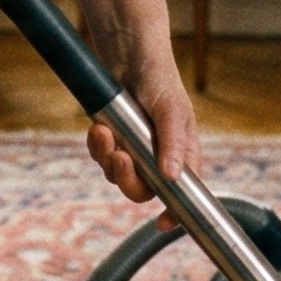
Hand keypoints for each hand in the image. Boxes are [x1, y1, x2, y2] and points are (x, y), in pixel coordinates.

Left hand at [85, 71, 201, 231]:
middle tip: (121, 158)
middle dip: (127, 180)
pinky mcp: (113, 141)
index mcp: (181, 155)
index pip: (183, 194)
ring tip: (106, 133)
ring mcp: (133, 151)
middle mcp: (157, 158)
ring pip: (116, 175)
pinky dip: (98, 146)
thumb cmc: (160, 81)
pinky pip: (101, 157)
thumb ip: (173, 144)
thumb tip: (172, 178)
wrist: (130, 57)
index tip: (162, 224)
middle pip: (142, 191)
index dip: (174, 212)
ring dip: (108, 158)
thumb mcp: (171, 110)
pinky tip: (99, 128)